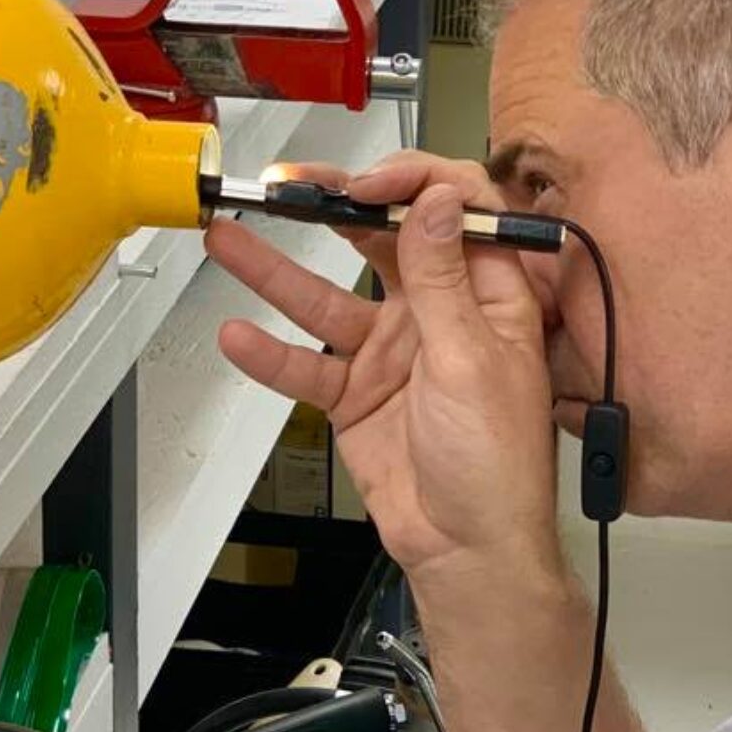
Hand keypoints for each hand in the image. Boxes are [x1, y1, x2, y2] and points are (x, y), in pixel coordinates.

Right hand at [209, 156, 560, 575]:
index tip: (365, 184)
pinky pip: (305, 363)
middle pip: (381, 241)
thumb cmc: (500, 466)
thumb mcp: (471, 359)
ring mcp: (392, 351)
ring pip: (326, 298)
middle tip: (290, 188)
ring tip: (231, 241)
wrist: (469, 548)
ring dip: (277, 272)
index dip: (411, 183)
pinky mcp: (356, 393)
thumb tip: (437, 200)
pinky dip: (270, 353)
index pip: (453, 209)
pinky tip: (239, 337)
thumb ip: (443, 278)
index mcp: (488, 294)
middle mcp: (438, 312)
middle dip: (334, 209)